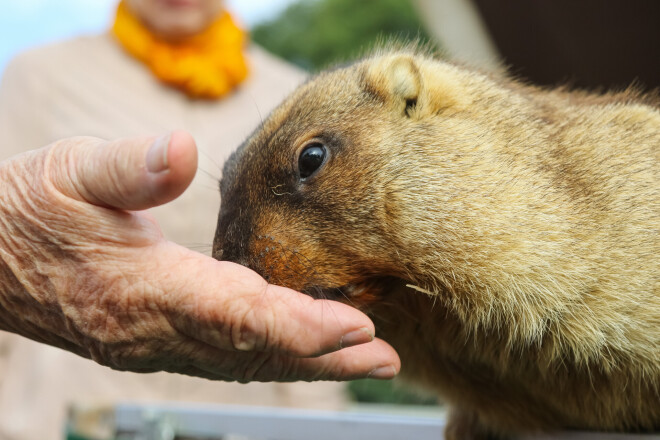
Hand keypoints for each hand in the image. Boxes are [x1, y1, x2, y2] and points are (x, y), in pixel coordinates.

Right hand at [0, 132, 399, 381]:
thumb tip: (183, 151)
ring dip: (308, 363)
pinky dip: (274, 355)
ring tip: (367, 360)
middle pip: (252, 351)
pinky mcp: (157, 341)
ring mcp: (155, 343)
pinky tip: (308, 350)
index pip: (234, 316)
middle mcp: (154, 329)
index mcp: (140, 289)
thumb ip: (126, 167)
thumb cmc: (27, 211)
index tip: (355, 328)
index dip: (297, 326)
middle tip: (384, 358)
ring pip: (244, 362)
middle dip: (322, 356)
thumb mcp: (68, 172)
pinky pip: (226, 356)